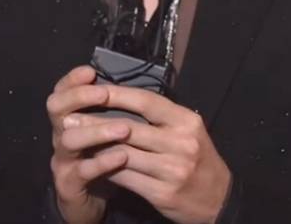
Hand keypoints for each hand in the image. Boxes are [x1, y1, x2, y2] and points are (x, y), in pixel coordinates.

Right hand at [46, 65, 131, 223]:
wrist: (87, 199)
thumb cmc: (98, 156)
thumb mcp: (101, 129)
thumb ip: (107, 109)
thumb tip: (127, 82)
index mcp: (68, 116)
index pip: (61, 90)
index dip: (72, 79)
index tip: (90, 71)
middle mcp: (60, 133)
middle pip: (56, 108)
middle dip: (79, 97)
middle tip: (104, 94)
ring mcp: (62, 159)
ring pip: (69, 139)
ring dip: (97, 131)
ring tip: (124, 128)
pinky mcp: (68, 183)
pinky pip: (83, 171)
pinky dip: (103, 161)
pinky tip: (122, 156)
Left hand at [65, 86, 231, 223]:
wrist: (220, 200)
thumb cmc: (199, 158)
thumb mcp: (188, 130)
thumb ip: (161, 117)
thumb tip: (122, 101)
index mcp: (186, 120)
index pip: (147, 101)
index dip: (118, 94)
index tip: (94, 90)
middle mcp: (181, 142)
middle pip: (130, 128)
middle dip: (96, 122)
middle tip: (70, 117)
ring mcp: (172, 170)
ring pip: (123, 154)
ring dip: (96, 146)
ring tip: (76, 140)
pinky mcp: (162, 194)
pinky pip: (126, 178)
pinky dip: (107, 168)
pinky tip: (93, 163)